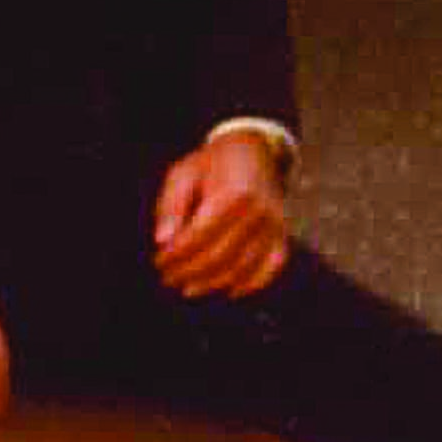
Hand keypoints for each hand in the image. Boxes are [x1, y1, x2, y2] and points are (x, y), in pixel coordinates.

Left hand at [152, 122, 295, 299]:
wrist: (253, 149)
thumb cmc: (212, 163)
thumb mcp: (183, 173)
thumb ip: (171, 206)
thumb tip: (163, 241)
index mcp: (233, 192)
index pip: (200, 235)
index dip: (177, 254)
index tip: (159, 262)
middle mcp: (258, 211)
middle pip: (220, 255)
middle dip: (190, 271)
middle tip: (168, 278)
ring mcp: (274, 224)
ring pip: (243, 266)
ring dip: (213, 283)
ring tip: (189, 288)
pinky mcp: (282, 233)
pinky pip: (272, 266)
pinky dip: (253, 283)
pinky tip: (230, 291)